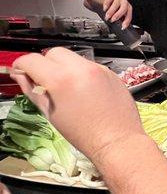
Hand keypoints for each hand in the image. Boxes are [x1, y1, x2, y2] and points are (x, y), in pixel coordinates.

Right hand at [11, 48, 145, 162]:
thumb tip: (21, 76)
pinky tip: (85, 92)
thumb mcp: (51, 114)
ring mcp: (99, 69)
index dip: (22, 65)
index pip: (32, 60)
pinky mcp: (111, 73)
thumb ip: (33, 91)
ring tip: (68, 90)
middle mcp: (81, 69)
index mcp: (61, 79)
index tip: (22, 72)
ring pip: (73, 58)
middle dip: (46, 64)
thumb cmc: (85, 134)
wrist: (117, 141)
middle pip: (54, 53)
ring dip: (65, 69)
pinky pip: (90, 66)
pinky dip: (82, 74)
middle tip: (46, 82)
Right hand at [103, 0, 132, 29]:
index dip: (126, 22)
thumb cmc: (111, 7)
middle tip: (112, 20)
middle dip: (118, 15)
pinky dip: (107, 4)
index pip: (129, 15)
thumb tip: (118, 27)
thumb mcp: (116, 14)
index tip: (122, 27)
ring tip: (107, 16)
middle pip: (124, 8)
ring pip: (117, 3)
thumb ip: (118, 19)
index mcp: (127, 8)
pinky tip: (104, 8)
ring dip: (111, 11)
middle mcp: (124, 2)